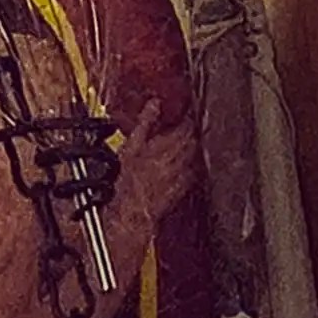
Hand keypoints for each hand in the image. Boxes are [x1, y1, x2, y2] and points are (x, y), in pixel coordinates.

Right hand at [113, 94, 199, 233]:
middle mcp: (178, 159)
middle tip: (184, 124)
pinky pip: (190, 173)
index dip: (186, 117)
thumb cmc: (125, 183)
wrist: (128, 213)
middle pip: (192, 140)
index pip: (185, 126)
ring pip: (192, 155)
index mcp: (166, 146)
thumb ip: (145, 123)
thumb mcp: (130, 146)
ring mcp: (180, 175)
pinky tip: (181, 165)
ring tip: (183, 141)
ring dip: (190, 147)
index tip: (184, 112)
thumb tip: (155, 104)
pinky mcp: (180, 188)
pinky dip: (188, 166)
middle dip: (190, 131)